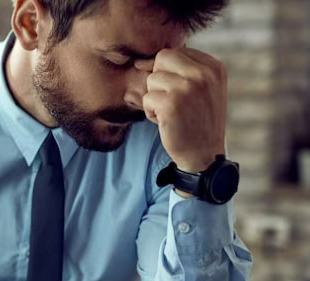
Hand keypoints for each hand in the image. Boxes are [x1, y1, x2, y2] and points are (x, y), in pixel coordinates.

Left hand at [135, 47, 226, 172]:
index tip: (175, 92)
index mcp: (214, 67)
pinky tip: (165, 122)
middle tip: (169, 99)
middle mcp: (204, 74)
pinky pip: (146, 98)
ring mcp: (188, 87)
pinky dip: (151, 113)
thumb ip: (183, 70)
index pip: (177, 52)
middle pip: (162, 58)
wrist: (204, 155)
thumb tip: (140, 61)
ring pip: (152, 79)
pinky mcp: (171, 104)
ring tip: (170, 112)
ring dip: (154, 98)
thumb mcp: (203, 89)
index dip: (167, 71)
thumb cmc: (198, 121)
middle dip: (158, 79)